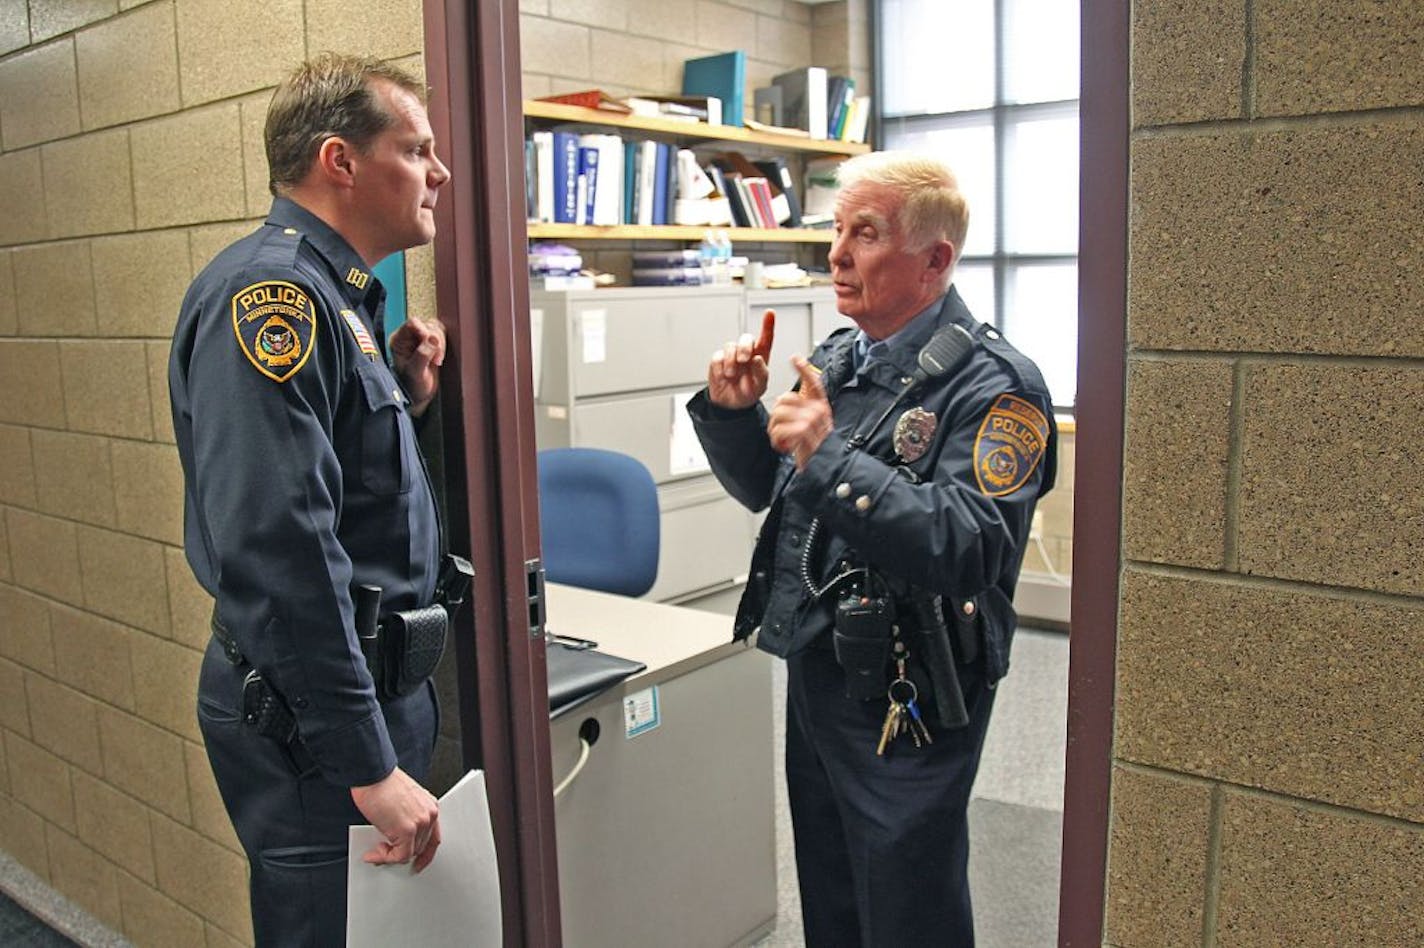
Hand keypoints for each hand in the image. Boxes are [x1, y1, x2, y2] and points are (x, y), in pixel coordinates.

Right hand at [350, 766, 440, 871]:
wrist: (373, 774)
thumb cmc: (382, 784)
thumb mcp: (402, 802)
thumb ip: (405, 820)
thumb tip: (395, 841)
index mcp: (430, 806)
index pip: (433, 837)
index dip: (425, 854)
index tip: (418, 862)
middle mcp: (429, 814)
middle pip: (420, 847)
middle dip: (401, 854)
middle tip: (384, 854)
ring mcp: (420, 823)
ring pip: (409, 853)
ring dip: (390, 855)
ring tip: (376, 851)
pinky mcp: (407, 830)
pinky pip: (399, 856)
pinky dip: (384, 858)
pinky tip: (374, 853)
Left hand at [389, 318, 445, 416]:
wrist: (419, 395)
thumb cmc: (412, 386)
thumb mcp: (415, 373)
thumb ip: (422, 355)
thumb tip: (433, 338)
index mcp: (399, 340)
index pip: (413, 323)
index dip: (425, 331)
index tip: (432, 345)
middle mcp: (408, 337)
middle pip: (428, 325)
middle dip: (436, 341)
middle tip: (437, 360)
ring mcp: (420, 339)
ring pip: (436, 329)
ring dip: (441, 344)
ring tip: (437, 361)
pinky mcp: (431, 343)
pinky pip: (442, 335)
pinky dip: (444, 345)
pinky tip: (439, 358)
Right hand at [705, 311, 774, 409]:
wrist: (731, 405)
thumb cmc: (748, 392)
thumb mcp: (760, 387)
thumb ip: (762, 373)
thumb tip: (757, 358)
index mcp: (760, 356)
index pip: (766, 338)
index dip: (768, 325)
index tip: (770, 313)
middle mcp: (746, 353)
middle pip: (746, 338)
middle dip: (745, 346)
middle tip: (744, 360)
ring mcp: (731, 356)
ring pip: (730, 346)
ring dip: (731, 360)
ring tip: (732, 375)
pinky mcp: (718, 361)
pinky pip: (717, 357)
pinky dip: (720, 368)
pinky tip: (723, 376)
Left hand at [767, 355, 832, 469]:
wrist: (827, 467)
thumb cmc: (818, 449)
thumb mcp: (816, 426)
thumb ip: (804, 412)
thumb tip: (784, 401)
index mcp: (821, 407)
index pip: (814, 383)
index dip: (804, 369)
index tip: (795, 358)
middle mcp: (818, 411)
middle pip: (785, 399)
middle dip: (775, 415)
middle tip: (779, 430)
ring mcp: (811, 421)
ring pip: (778, 414)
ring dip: (774, 430)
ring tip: (781, 440)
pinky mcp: (803, 433)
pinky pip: (778, 429)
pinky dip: (776, 440)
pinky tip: (783, 447)